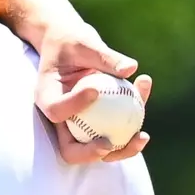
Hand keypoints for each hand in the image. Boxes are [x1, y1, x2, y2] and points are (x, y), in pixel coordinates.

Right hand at [33, 22, 153, 164]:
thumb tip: (130, 68)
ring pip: (96, 149)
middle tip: (110, 143)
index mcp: (47, 97)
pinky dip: (134, 123)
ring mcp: (78, 126)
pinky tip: (147, 94)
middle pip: (70, 149)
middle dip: (90, 152)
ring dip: (121, 149)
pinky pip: (117, 131)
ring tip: (143, 136)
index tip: (95, 91)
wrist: (72, 45)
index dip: (73, 107)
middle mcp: (60, 118)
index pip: (55, 111)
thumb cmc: (73, 41)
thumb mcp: (84, 42)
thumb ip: (105, 56)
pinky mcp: (97, 125)